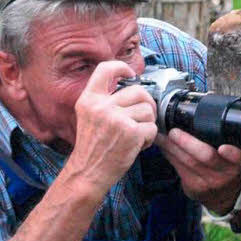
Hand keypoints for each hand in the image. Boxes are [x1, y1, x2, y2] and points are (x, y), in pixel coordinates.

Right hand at [68, 61, 158, 192]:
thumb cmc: (91, 148)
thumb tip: (133, 86)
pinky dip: (149, 138)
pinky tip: (137, 145)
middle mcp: (102, 106)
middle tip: (141, 117)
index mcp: (89, 100)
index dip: (122, 67)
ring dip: (147, 123)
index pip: (105, 69)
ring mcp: (117, 119)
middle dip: (145, 104)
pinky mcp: (131, 133)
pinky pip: (152, 128)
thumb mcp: (88, 117)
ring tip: (136, 135)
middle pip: (138, 91)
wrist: (88, 173)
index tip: (130, 74)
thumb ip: (104, 100)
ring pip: (148, 110)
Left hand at [158, 128, 240, 213]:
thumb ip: (224, 140)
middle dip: (187, 142)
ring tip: (161, 136)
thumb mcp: (235, 154)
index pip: (240, 157)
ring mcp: (210, 182)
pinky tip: (163, 146)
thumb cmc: (226, 166)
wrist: (226, 194)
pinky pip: (179, 169)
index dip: (233, 154)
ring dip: (172, 147)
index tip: (223, 148)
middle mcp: (226, 172)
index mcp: (240, 160)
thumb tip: (195, 118)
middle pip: (207, 157)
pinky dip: (169, 155)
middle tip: (173, 132)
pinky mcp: (195, 188)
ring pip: (188, 163)